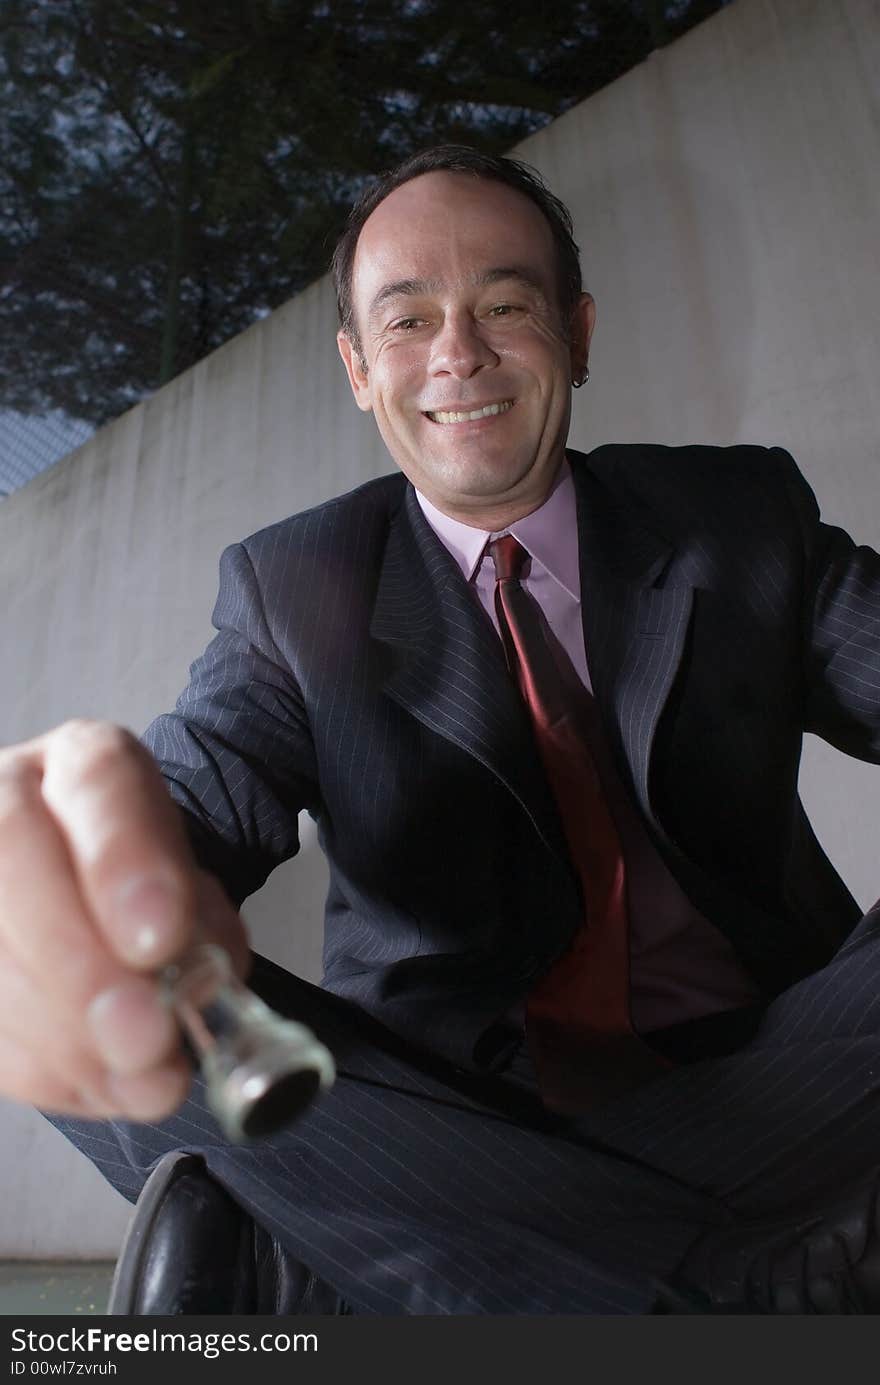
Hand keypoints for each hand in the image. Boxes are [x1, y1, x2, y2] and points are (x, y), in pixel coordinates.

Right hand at [0, 719, 248, 1120]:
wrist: (92, 902)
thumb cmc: (145, 894)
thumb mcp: (194, 894)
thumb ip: (198, 928)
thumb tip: (186, 1000)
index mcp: (84, 763)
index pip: (97, 777)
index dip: (123, 861)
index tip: (160, 937)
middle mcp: (7, 798)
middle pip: (13, 855)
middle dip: (79, 963)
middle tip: (144, 1034)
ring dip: (60, 1032)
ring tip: (138, 1077)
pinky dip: (40, 1064)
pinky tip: (97, 1081)